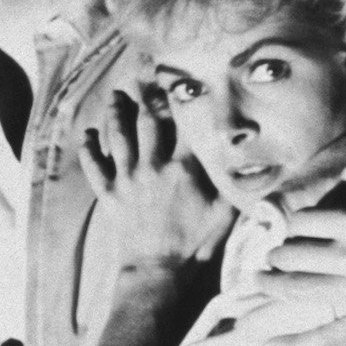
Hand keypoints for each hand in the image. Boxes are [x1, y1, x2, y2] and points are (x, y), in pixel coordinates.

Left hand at [79, 87, 235, 270]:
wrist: (160, 269)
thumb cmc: (197, 243)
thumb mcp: (226, 212)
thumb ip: (235, 184)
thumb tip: (259, 165)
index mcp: (183, 168)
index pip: (181, 123)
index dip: (178, 98)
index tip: (176, 78)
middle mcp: (152, 166)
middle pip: (146, 122)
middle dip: (143, 96)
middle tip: (140, 76)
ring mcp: (127, 178)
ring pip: (117, 136)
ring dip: (115, 113)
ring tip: (116, 96)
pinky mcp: (109, 193)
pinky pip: (93, 165)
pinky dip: (88, 148)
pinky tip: (87, 133)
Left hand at [260, 206, 345, 345]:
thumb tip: (336, 176)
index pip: (298, 223)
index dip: (290, 227)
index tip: (289, 232)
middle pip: (289, 255)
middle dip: (275, 256)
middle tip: (272, 258)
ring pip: (295, 289)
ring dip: (268, 286)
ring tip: (258, 283)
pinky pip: (324, 337)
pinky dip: (291, 343)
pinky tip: (265, 344)